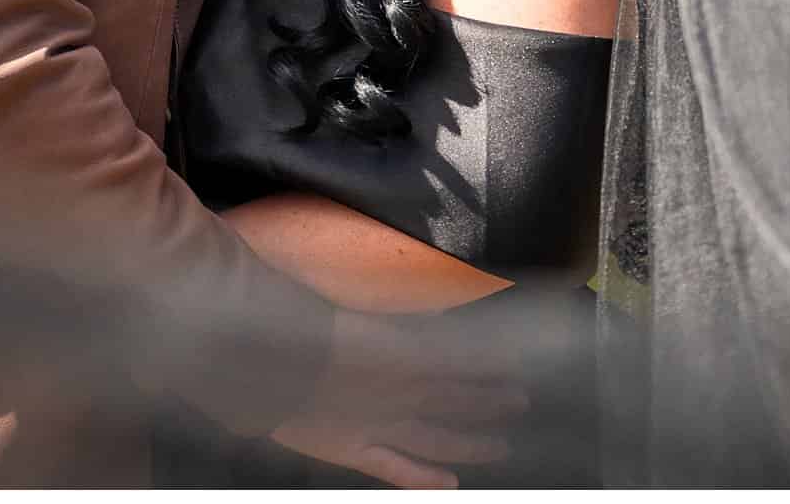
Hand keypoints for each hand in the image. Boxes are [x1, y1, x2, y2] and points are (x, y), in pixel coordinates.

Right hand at [268, 306, 528, 488]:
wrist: (270, 360)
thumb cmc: (308, 321)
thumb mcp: (364, 305)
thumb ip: (406, 316)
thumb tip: (443, 315)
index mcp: (406, 354)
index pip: (461, 362)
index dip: (490, 365)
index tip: (515, 364)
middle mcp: (402, 394)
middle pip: (456, 400)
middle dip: (490, 401)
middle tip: (519, 401)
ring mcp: (381, 426)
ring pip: (437, 439)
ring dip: (471, 444)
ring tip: (500, 447)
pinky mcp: (354, 449)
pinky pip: (398, 469)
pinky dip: (424, 479)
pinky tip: (449, 484)